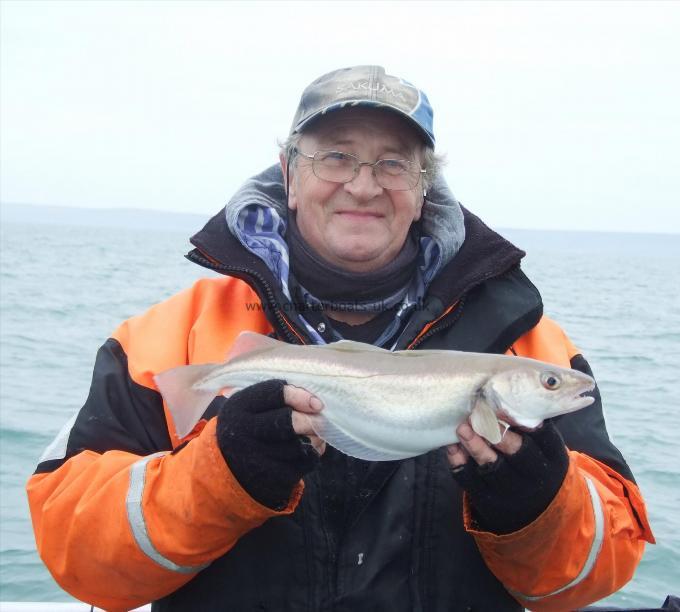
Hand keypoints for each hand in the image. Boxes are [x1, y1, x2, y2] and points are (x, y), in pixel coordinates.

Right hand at [216, 379, 323, 509]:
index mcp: (239, 406)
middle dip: (311, 421)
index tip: (317, 403)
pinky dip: (313, 454)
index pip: (274, 393)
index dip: (300, 396)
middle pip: (288, 422)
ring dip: (315, 438)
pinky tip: (310, 449)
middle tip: (322, 420)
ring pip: (299, 445)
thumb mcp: (251, 407)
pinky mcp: (268, 478)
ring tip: (316, 434)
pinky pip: (302, 463)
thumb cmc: (248, 429)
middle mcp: (243, 431)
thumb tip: (315, 403)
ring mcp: (254, 457)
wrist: (226, 469)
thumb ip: (278, 398)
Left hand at [446, 419, 568, 533]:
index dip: (524, 423)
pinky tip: (452, 446)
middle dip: (498, 434)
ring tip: (463, 428)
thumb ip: (529, 425)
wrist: (537, 510)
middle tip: (480, 416)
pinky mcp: (490, 500)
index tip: (503, 408)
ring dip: (475, 447)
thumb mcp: (544, 449)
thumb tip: (506, 395)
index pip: (543, 439)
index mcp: (552, 458)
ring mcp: (512, 491)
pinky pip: (471, 481)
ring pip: (492, 468)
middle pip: (518, 454)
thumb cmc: (535, 463)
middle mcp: (535, 476)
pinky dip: (459, 462)